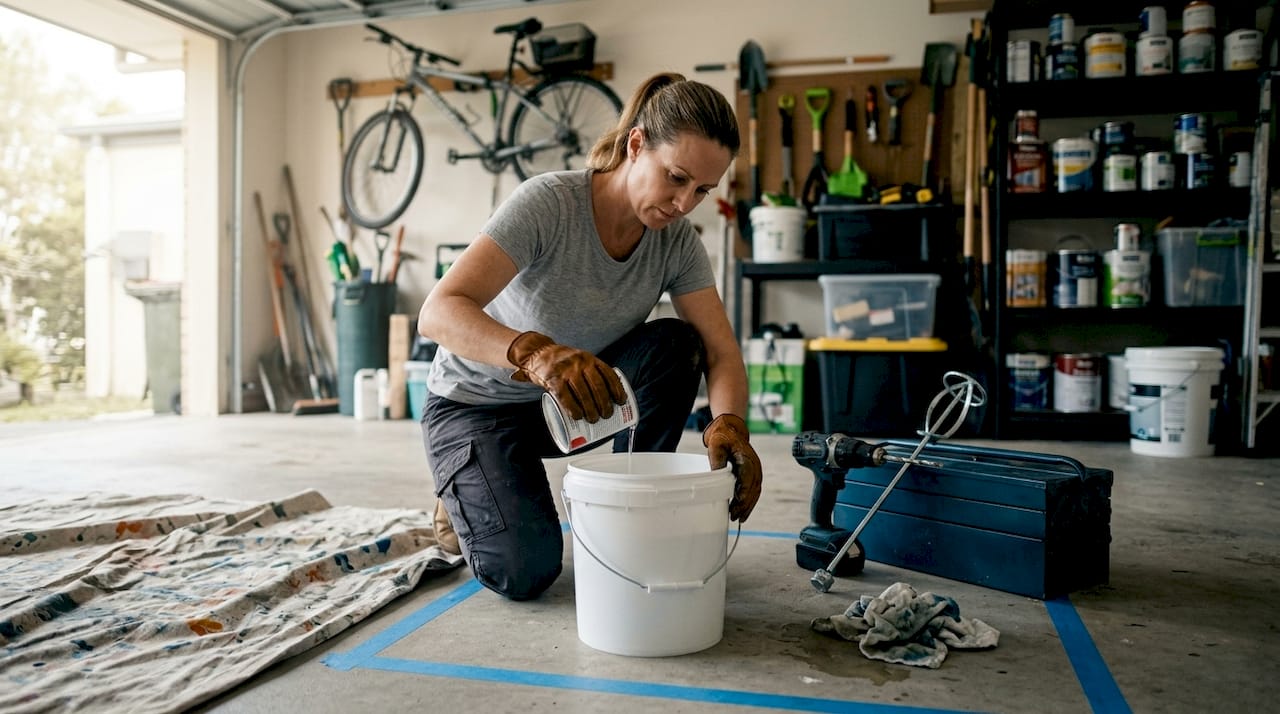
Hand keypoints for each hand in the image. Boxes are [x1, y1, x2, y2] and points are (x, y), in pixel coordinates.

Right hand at [507, 331, 626, 422]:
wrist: (537, 353)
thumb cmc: (562, 363)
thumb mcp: (579, 360)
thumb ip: (590, 373)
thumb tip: (606, 398)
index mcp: (590, 358)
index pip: (608, 374)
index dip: (617, 389)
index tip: (621, 402)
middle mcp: (580, 363)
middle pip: (598, 386)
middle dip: (604, 404)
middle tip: (607, 415)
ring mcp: (566, 371)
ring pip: (583, 394)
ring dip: (591, 410)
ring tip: (593, 419)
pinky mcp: (554, 380)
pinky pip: (566, 397)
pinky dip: (573, 409)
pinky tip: (577, 416)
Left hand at [703, 414, 761, 521]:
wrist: (731, 429)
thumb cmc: (722, 437)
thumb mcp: (716, 446)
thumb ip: (717, 461)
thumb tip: (716, 476)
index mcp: (746, 459)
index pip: (747, 480)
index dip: (742, 495)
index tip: (736, 507)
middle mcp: (754, 465)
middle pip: (753, 489)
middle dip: (745, 505)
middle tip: (735, 518)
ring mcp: (755, 469)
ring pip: (755, 491)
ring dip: (749, 505)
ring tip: (740, 518)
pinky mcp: (753, 473)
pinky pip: (754, 489)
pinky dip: (750, 500)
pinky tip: (743, 509)